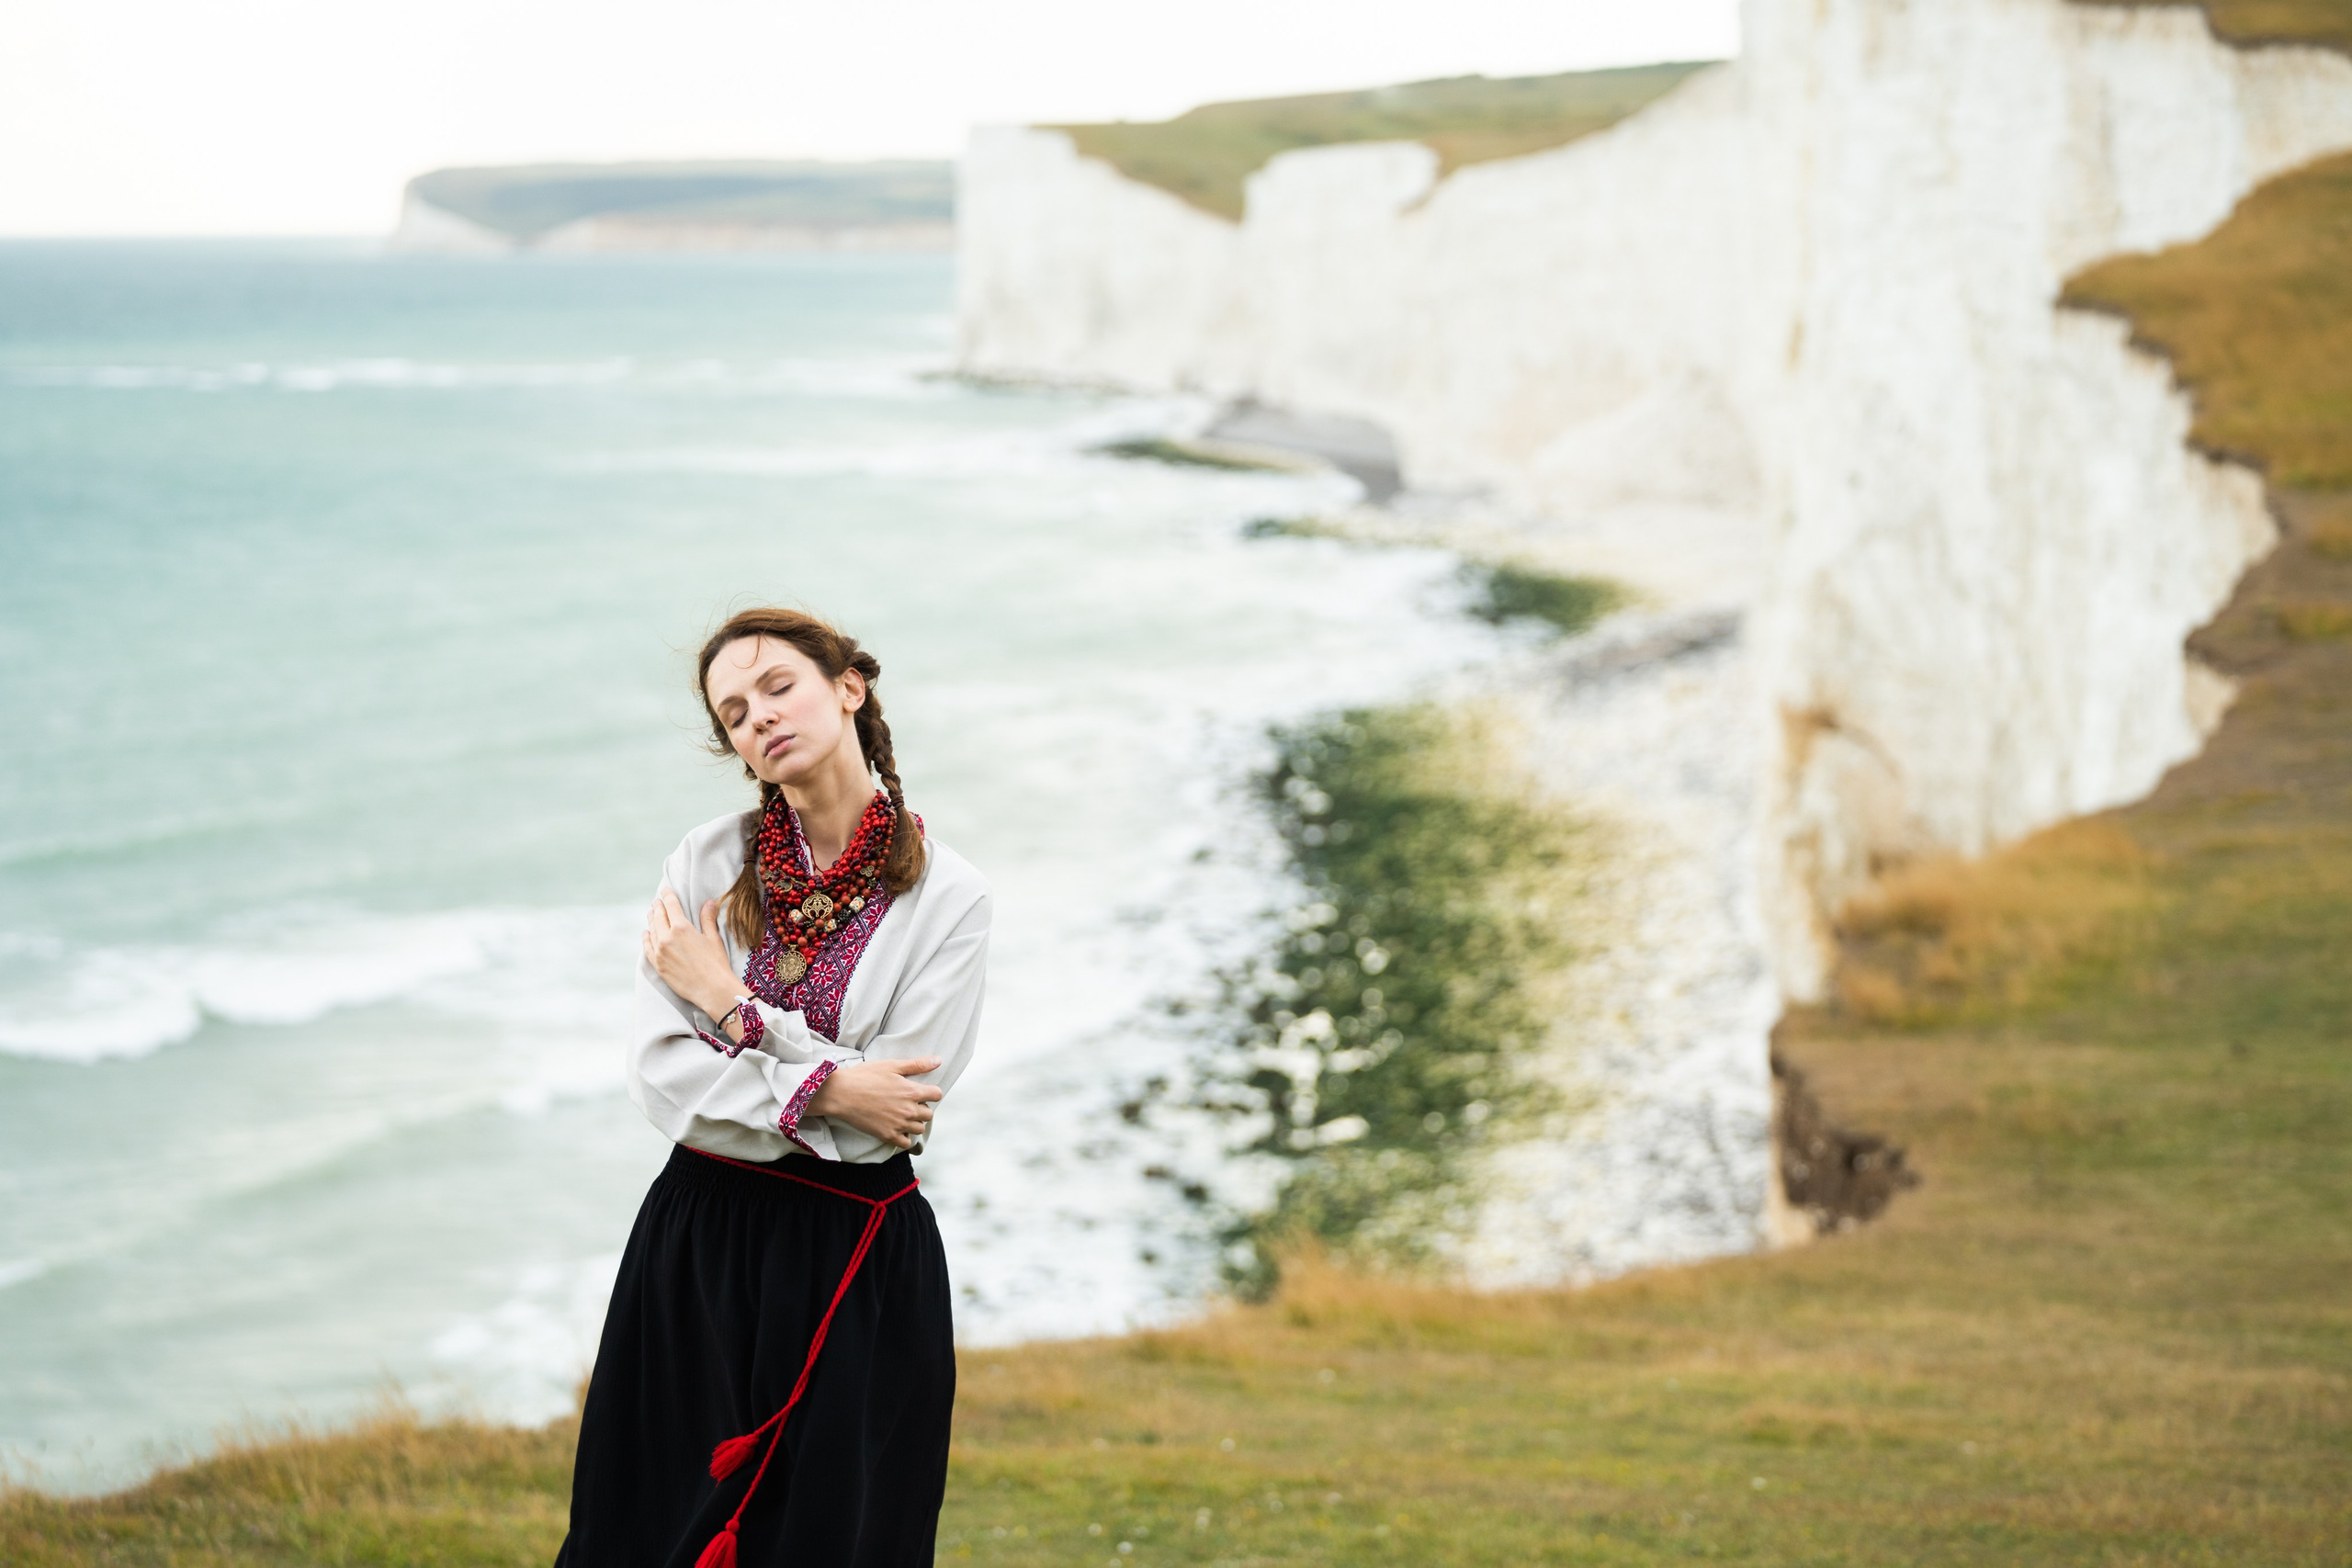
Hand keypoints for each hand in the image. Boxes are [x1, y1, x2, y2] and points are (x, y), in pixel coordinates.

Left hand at [644, 887, 739, 1023]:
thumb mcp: (713, 938)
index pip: (671, 905)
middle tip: (657, 901)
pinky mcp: (658, 965)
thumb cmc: (717, 963)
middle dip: (658, 907)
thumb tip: (709, 902)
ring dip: (651, 920)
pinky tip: (646, 933)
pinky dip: (646, 938)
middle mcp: (667, 938)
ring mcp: (660, 952)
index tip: (665, 890)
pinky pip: (647, 948)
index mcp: (681, 927)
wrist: (712, 989)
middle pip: (659, 916)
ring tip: (651, 913)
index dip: (668, 896)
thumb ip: (707, 919)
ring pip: (652, 930)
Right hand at [808, 1057, 943, 1148]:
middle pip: (929, 1114)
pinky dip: (904, 1137)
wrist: (841, 1093)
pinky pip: (906, 1143)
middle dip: (922, 1108)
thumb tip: (939, 1060)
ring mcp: (899, 1124)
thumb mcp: (892, 1065)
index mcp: (912, 1091)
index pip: (937, 1095)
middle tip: (908, 1103)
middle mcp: (909, 1110)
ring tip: (902, 1116)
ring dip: (915, 1123)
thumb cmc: (865, 1076)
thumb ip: (917, 1065)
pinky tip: (897, 1128)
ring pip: (919, 1129)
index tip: (921, 1091)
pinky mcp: (887, 1135)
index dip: (930, 1092)